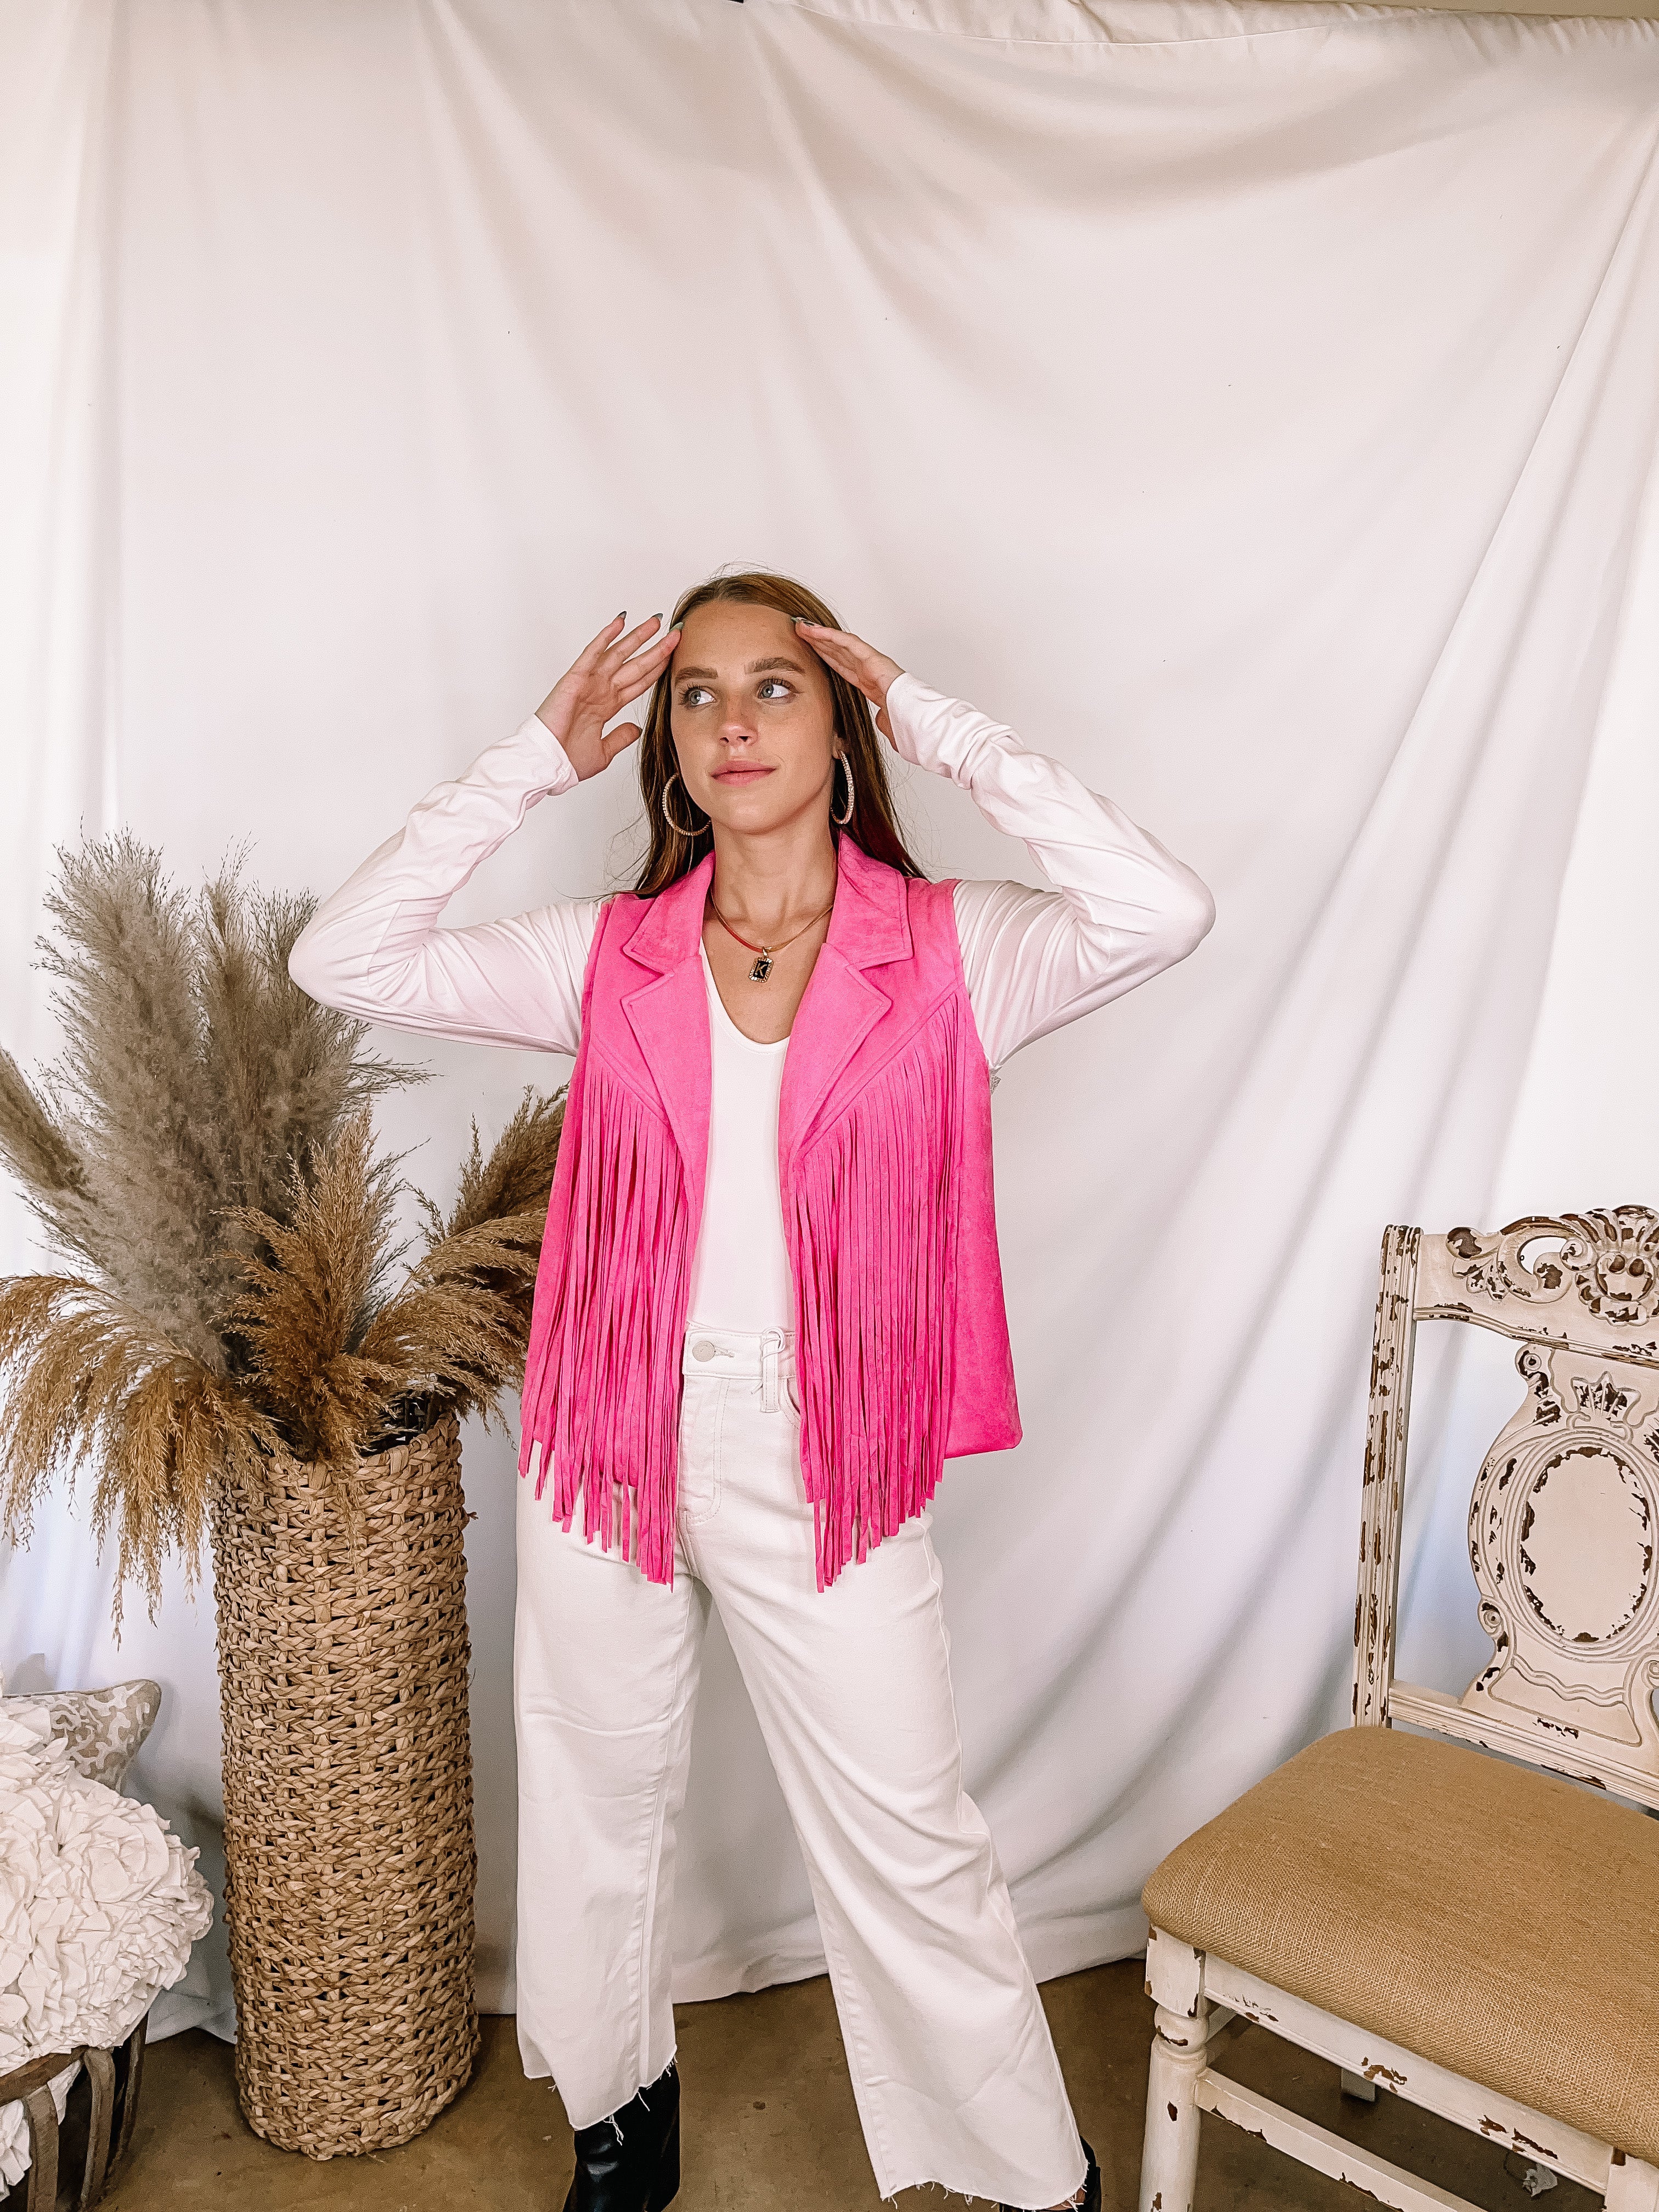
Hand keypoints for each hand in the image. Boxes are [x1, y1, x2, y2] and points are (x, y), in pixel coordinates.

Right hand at [535, 613, 679, 781]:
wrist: (549, 763)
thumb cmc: (568, 760)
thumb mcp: (605, 751)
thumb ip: (621, 737)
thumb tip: (637, 728)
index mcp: (608, 706)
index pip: (639, 682)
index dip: (657, 668)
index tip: (674, 656)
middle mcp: (601, 690)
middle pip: (635, 665)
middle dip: (655, 648)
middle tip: (674, 632)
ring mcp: (590, 683)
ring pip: (619, 653)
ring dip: (637, 637)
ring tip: (655, 621)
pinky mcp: (576, 678)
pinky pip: (594, 652)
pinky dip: (607, 636)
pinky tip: (620, 622)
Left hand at [793, 622, 904, 743]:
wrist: (913, 716)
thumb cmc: (904, 718)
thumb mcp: (885, 721)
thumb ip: (880, 719)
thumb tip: (881, 722)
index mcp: (869, 682)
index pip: (842, 666)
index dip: (825, 656)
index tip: (810, 650)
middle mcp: (868, 668)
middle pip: (837, 651)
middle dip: (818, 642)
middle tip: (801, 632)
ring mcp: (869, 660)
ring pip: (839, 643)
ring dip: (820, 635)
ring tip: (802, 627)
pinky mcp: (870, 656)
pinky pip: (847, 643)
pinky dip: (830, 636)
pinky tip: (815, 631)